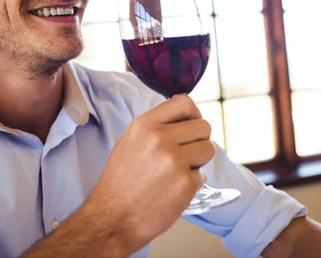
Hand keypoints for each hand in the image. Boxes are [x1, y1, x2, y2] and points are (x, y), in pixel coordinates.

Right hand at [84, 94, 214, 254]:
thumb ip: (156, 126)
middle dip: (198, 140)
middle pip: (203, 126)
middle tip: (184, 153)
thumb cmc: (120, 182)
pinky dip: (192, 183)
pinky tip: (172, 189)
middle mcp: (160, 139)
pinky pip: (203, 175)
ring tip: (178, 171)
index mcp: (144, 125)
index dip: (192, 114)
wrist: (112, 218)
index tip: (190, 124)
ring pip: (208, 149)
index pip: (184, 102)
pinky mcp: (186, 184)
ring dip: (199, 161)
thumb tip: (185, 115)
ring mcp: (174, 161)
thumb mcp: (130, 141)